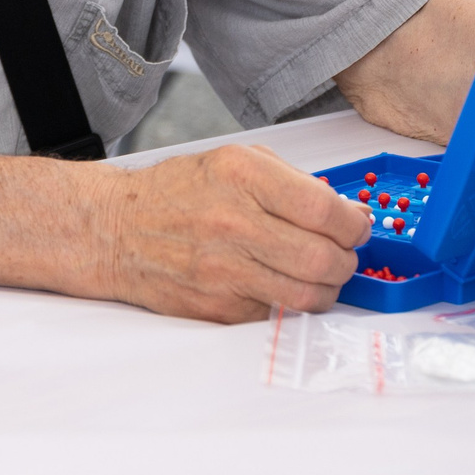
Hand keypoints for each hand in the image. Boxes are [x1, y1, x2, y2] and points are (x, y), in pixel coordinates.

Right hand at [92, 144, 371, 321]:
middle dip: (348, 260)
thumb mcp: (235, 161)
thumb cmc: (176, 193)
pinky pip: (277, 314)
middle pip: (323, 258)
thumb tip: (345, 211)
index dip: (354, 223)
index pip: (324, 209)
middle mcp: (234, 223)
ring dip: (328, 288)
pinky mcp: (218, 308)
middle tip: (344, 254)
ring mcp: (225, 271)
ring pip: (307, 295)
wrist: (116, 231)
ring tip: (321, 274)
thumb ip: (292, 181)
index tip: (357, 226)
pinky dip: (291, 303)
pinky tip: (283, 285)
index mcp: (243, 177)